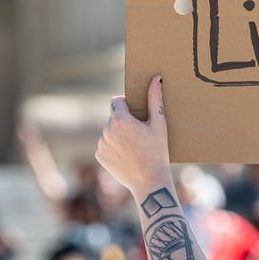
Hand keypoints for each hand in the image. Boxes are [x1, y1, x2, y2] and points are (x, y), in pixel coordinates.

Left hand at [95, 75, 169, 195]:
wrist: (149, 181)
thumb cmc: (157, 151)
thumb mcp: (159, 124)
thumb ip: (155, 99)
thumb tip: (156, 78)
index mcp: (120, 120)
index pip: (117, 101)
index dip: (126, 105)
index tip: (136, 113)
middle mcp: (107, 130)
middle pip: (114, 117)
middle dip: (124, 121)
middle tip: (139, 134)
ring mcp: (101, 144)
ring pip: (109, 131)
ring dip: (118, 134)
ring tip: (134, 147)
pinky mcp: (99, 156)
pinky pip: (105, 145)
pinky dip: (113, 147)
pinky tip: (127, 155)